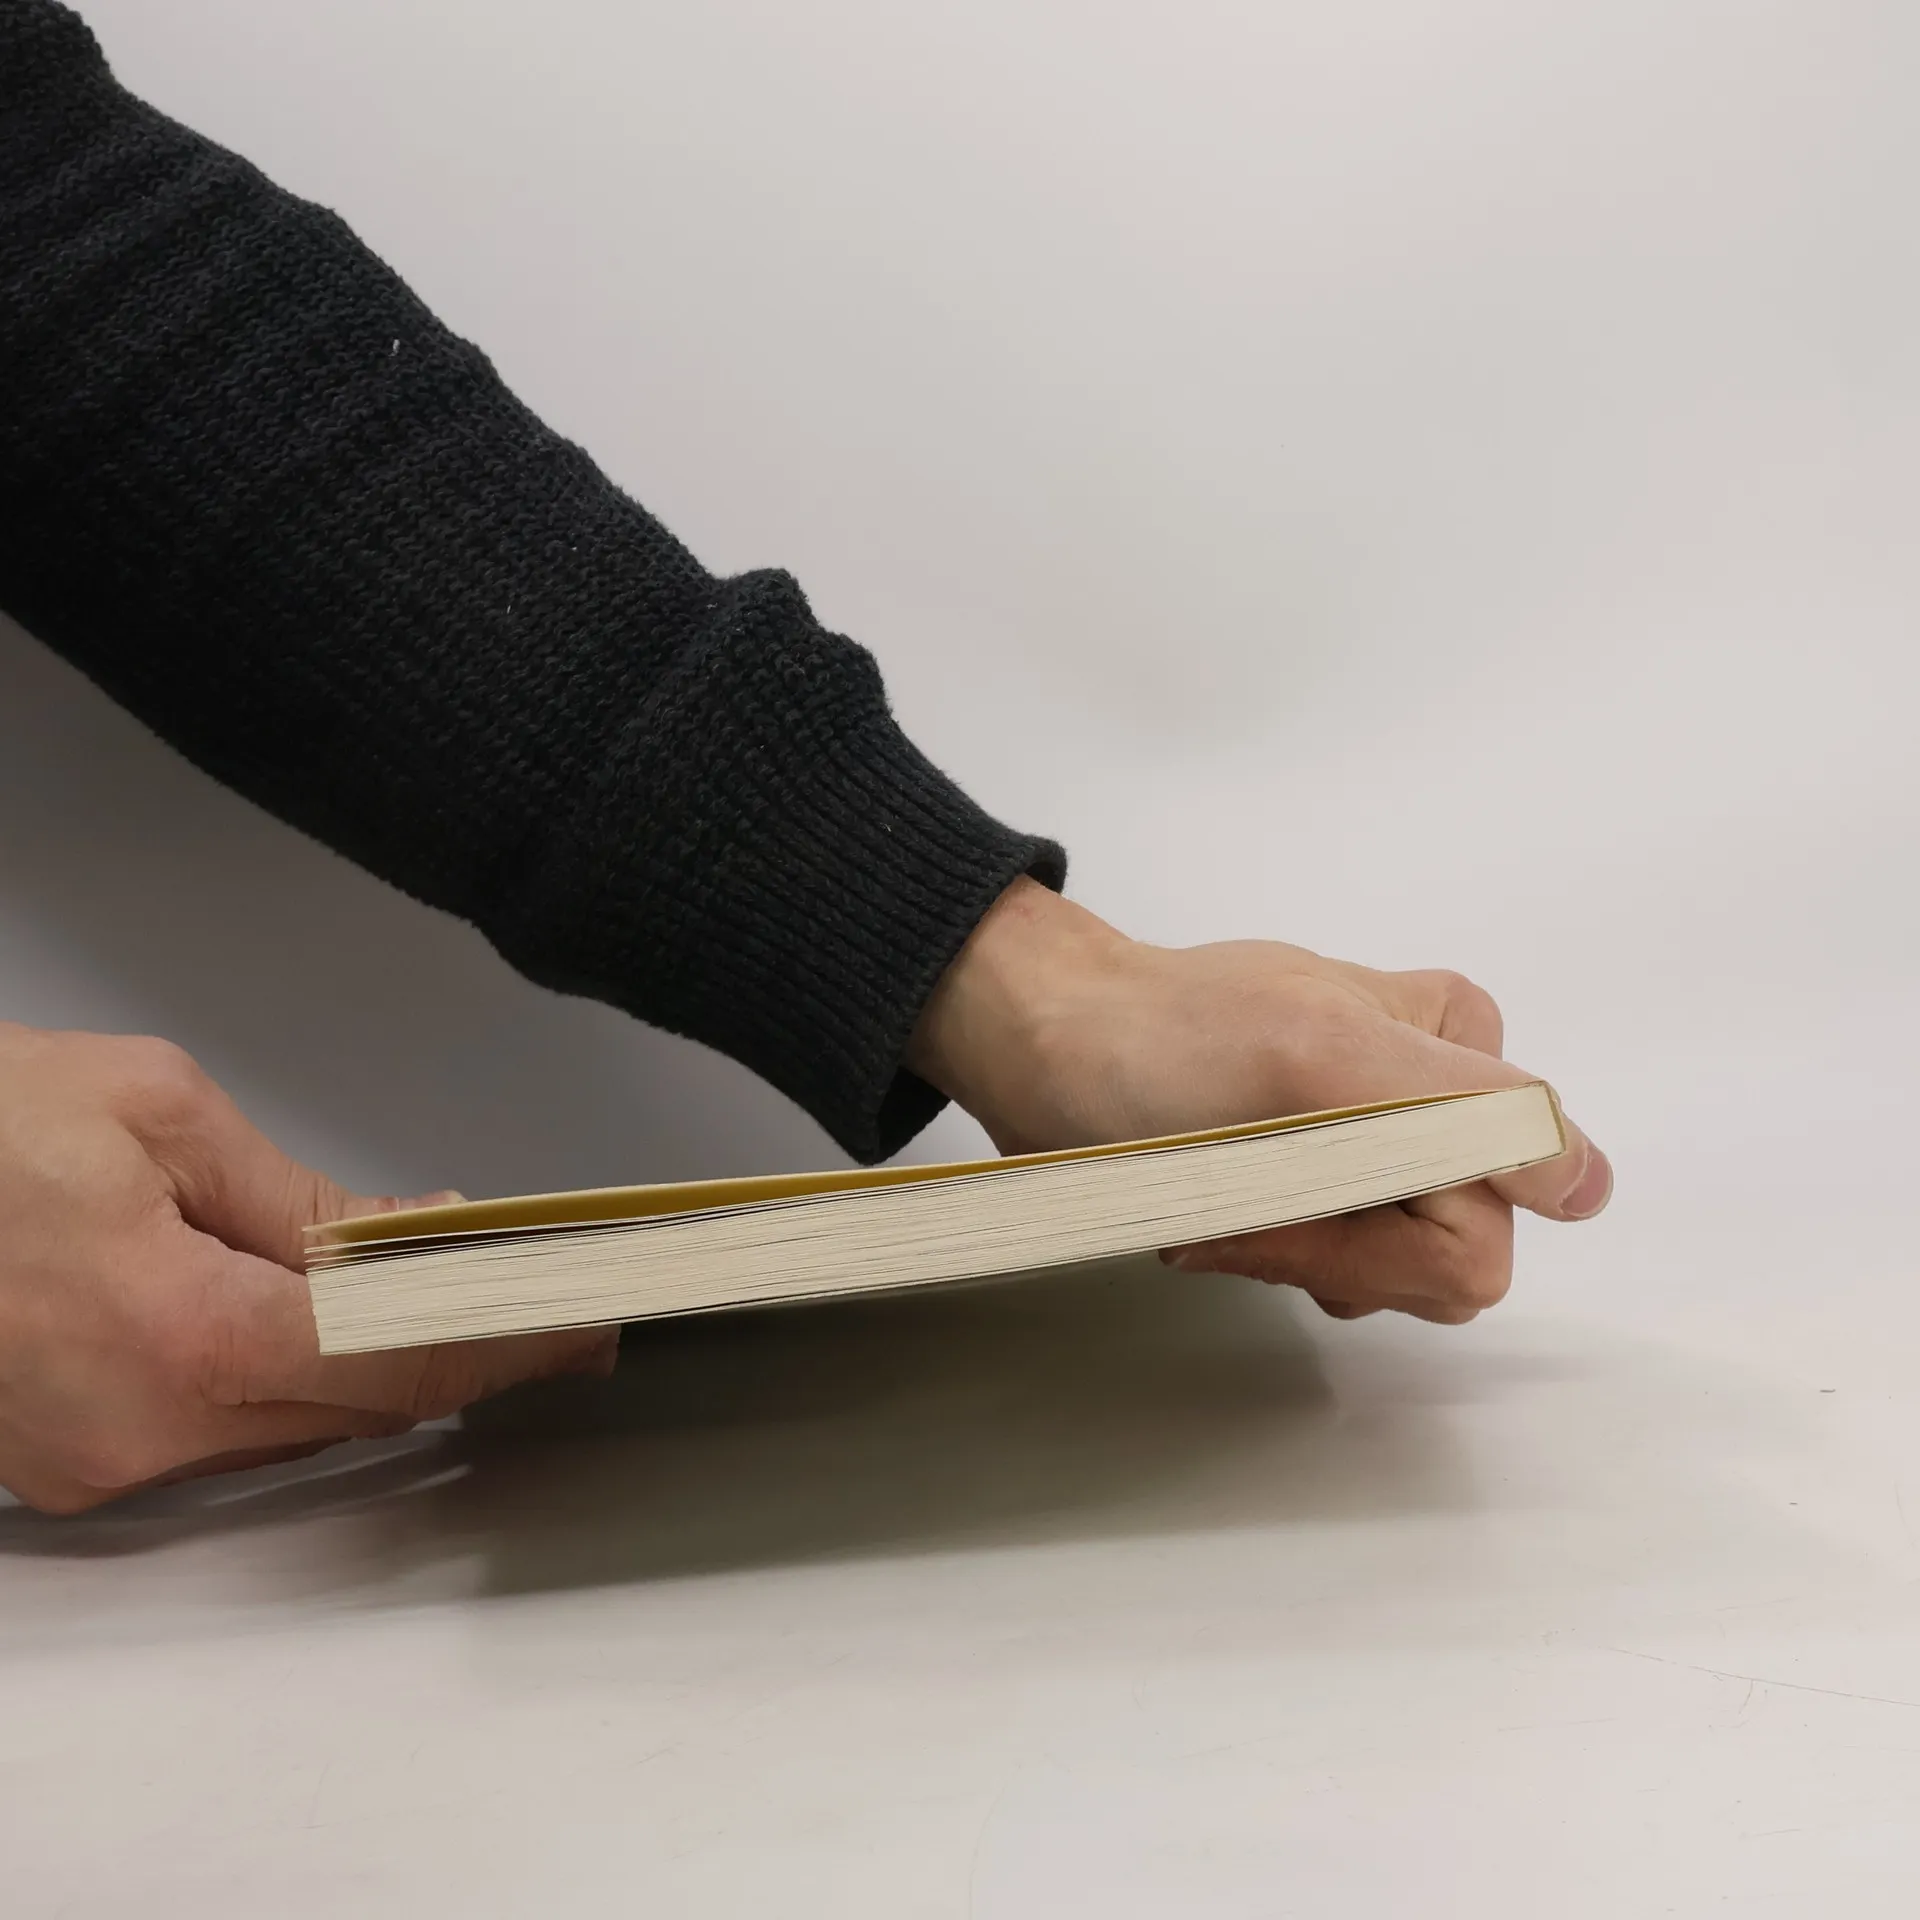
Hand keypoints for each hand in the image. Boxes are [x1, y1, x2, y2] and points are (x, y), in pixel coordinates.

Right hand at [0, 1023, 615, 1512]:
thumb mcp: (157, 1112)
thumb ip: (299, 1195)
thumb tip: (401, 1231)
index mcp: (180, 1334)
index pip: (402, 1359)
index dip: (509, 1342)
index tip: (581, 1326)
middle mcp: (137, 1429)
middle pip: (357, 1408)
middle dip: (452, 1351)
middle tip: (533, 1301)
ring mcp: (94, 1462)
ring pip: (289, 1427)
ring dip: (367, 1366)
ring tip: (436, 1295)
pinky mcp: (62, 1464)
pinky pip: (212, 1432)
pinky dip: (278, 1378)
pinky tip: (315, 1323)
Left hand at [908, 881, 1610, 1324]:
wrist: (1045, 1044)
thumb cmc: (1163, 1038)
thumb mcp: (1322, 1053)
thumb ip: (1466, 1112)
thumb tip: (1585, 1184)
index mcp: (1462, 1055)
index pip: (1490, 1218)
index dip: (1385, 1235)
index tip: (1297, 1183)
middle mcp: (1434, 1106)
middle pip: (1444, 1261)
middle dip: (1336, 1250)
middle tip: (1243, 1197)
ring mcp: (1371, 1155)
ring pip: (1386, 1277)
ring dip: (1291, 1254)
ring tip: (1217, 1193)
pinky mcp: (1312, 1191)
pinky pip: (1329, 1270)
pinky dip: (1263, 1253)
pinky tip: (1209, 1211)